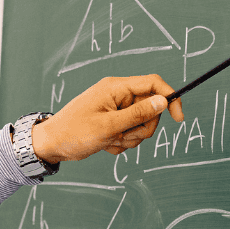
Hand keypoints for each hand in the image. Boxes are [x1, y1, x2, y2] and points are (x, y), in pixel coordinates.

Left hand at [31, 75, 183, 162]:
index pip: (153, 83)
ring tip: (109, 141)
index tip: (178, 119)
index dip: (169, 98)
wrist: (51, 144)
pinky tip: (104, 144)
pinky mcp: (113, 122)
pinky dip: (121, 142)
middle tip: (123, 136)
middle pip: (150, 108)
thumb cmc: (74, 133)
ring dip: (130, 138)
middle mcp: (117, 95)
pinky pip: (130, 133)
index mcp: (116, 88)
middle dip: (142, 128)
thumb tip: (163, 101)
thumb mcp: (109, 126)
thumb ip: (138, 114)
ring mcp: (115, 109)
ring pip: (141, 124)